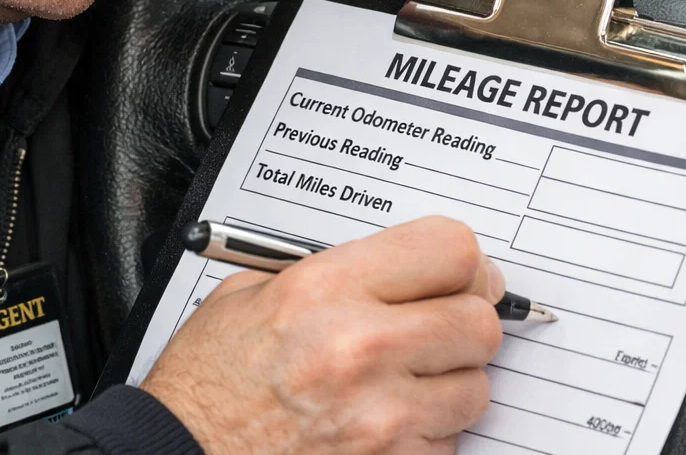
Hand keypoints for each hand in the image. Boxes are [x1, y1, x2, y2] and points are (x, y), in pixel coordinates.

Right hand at [140, 216, 506, 454]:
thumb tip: (401, 268)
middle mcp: (361, 348)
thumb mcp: (253, 294)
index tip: (463, 274)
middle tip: (442, 327)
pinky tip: (386, 424)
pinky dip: (427, 436)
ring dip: (451, 384)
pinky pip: (447, 443)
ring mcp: (379, 417)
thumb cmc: (207, 384)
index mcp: (327, 289)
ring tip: (406, 382)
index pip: (450, 250)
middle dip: (466, 322)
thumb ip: (334, 272)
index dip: (465, 262)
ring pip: (475, 388)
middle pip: (478, 320)